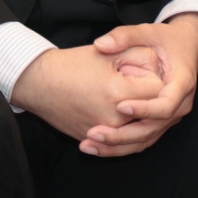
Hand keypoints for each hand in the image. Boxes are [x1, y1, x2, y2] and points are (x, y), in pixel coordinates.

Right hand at [10, 44, 165, 144]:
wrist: (39, 82)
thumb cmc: (74, 64)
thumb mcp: (111, 53)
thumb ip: (142, 58)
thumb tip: (159, 71)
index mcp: (119, 94)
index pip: (159, 91)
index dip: (154, 78)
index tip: (142, 70)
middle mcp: (113, 119)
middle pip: (152, 114)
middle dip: (150, 100)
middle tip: (138, 84)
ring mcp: (102, 133)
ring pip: (139, 134)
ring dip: (144, 121)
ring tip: (137, 105)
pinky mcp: (92, 140)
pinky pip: (120, 145)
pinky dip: (128, 136)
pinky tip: (128, 123)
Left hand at [79, 13, 197, 156]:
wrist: (186, 48)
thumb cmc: (166, 40)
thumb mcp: (148, 31)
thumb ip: (125, 36)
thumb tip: (101, 44)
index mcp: (182, 82)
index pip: (166, 104)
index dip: (144, 108)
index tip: (119, 106)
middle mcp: (180, 104)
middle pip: (153, 128)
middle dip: (123, 135)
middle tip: (95, 133)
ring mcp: (171, 117)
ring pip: (146, 139)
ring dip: (117, 146)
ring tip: (89, 144)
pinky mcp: (160, 123)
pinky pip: (141, 140)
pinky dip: (120, 146)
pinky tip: (96, 147)